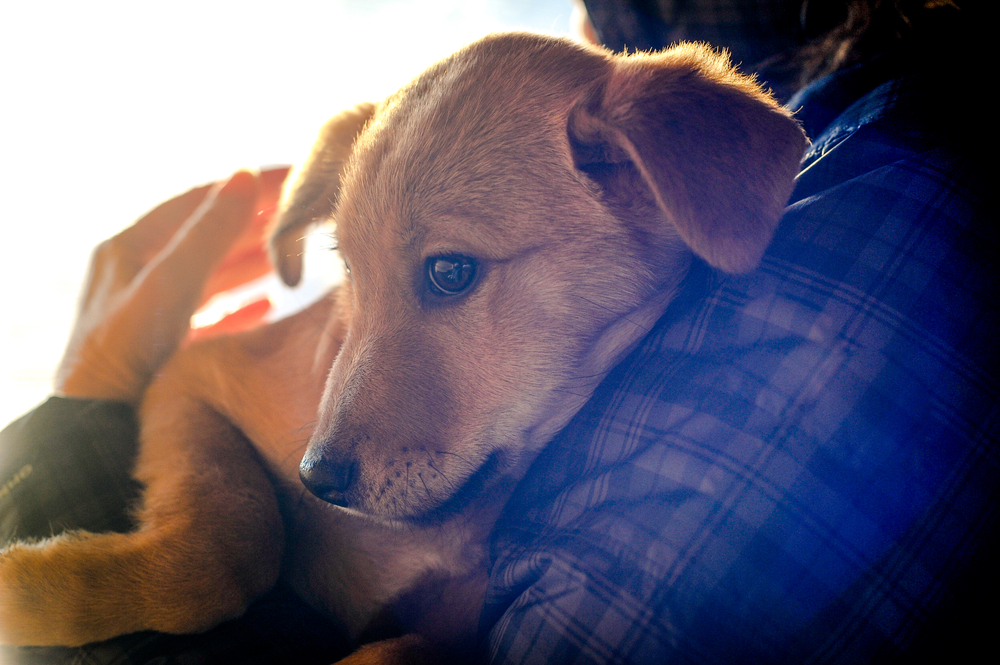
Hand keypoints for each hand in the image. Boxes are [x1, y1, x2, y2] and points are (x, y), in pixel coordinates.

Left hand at [55, 167, 289, 402]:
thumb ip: (210, 232)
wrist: (101, 429)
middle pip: (207, 236)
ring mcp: (149, 311)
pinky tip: (266, 306)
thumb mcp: (170, 283)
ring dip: (250, 261)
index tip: (294, 176)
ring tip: (290, 253)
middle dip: (255, 223)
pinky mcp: (163, 347)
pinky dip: (240, 305)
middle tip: (303, 212)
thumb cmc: (127, 355)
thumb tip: (247, 175)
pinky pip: (209, 314)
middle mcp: (137, 274)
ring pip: (210, 274)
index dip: (248, 186)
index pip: (199, 200)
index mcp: (129, 248)